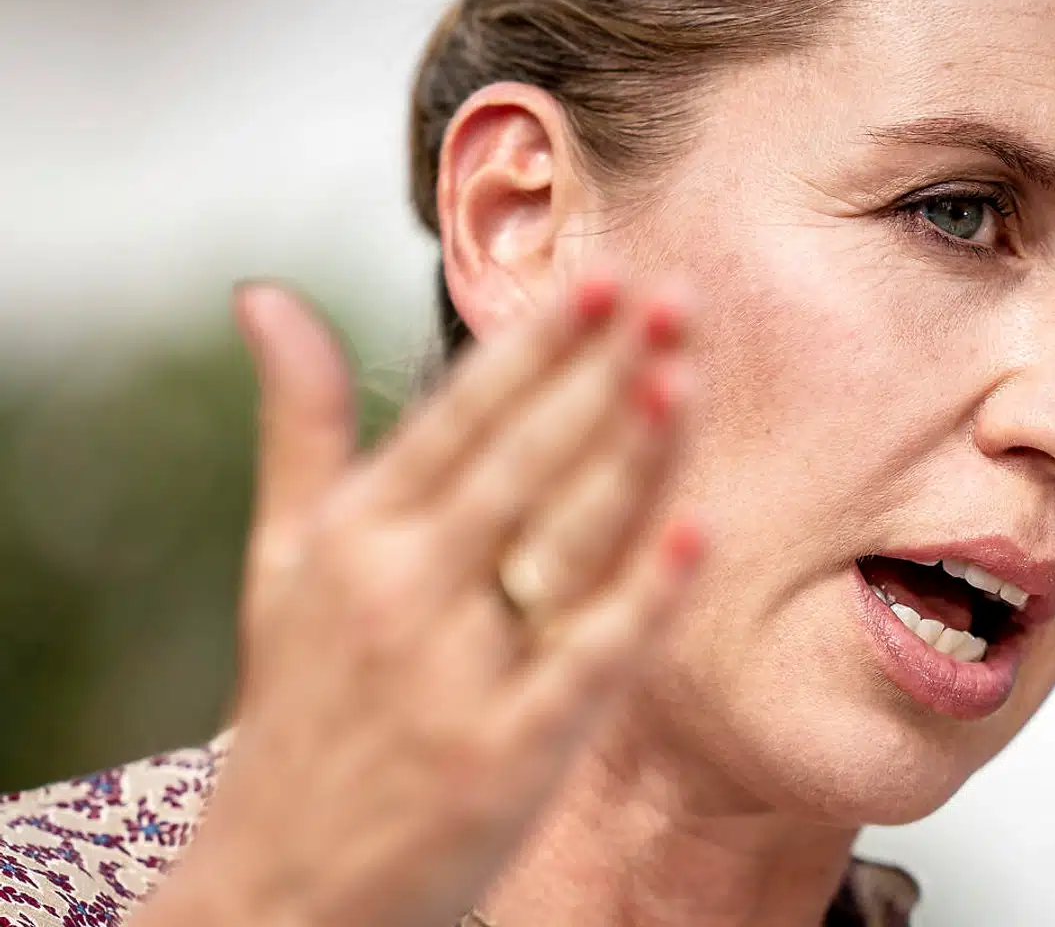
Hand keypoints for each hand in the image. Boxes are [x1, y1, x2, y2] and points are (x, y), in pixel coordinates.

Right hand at [139, 271, 702, 926]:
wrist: (277, 889)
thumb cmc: (298, 709)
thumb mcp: (278, 560)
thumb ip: (299, 426)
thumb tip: (267, 295)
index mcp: (352, 537)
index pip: (460, 420)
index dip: (537, 348)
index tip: (603, 278)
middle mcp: (399, 593)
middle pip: (522, 464)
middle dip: (602, 375)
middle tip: (678, 295)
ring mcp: (454, 677)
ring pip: (561, 543)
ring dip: (630, 459)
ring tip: (686, 376)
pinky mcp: (505, 756)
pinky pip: (588, 661)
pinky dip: (644, 598)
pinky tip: (699, 534)